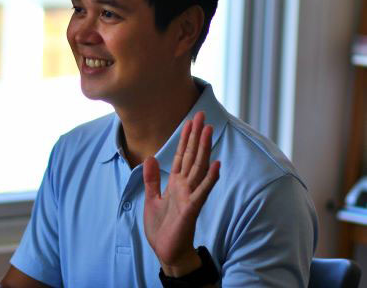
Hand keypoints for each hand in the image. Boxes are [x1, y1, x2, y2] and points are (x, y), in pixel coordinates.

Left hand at [143, 111, 219, 276]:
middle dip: (195, 136)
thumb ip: (152, 179)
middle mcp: (185, 186)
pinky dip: (210, 177)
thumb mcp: (151, 199)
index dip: (185, 138)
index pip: (181, 156)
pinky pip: (203, 190)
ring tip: (209, 130)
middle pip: (192, 156)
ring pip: (199, 168)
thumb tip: (150, 158)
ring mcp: (191, 196)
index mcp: (176, 184)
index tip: (190, 121)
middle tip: (201, 115)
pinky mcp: (192, 208)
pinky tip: (217, 163)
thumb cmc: (162, 228)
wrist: (167, 252)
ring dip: (204, 149)